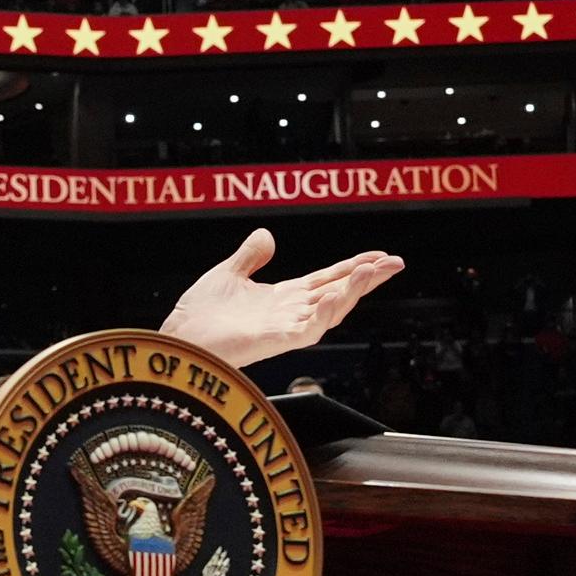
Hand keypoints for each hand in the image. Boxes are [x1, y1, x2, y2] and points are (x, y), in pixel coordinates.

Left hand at [161, 228, 404, 370]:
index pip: (327, 279)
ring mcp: (285, 328)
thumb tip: (266, 234)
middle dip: (367, 279)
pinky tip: (337, 296)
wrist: (179, 339)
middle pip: (339, 293)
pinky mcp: (274, 340)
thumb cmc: (198, 315)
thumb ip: (250, 257)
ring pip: (331, 310)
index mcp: (283, 297)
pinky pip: (308, 329)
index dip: (353, 267)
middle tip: (395, 262)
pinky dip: (325, 313)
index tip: (378, 255)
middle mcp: (290, 313)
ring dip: (353, 292)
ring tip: (373, 272)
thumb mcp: (228, 273)